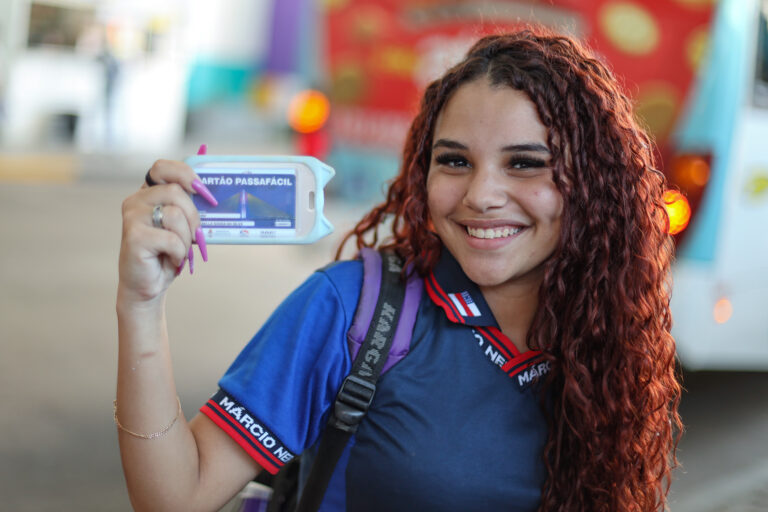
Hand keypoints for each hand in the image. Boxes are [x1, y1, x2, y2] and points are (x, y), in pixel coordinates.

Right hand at [118, 157, 216, 304]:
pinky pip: (172, 238)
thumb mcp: (181, 226)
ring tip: (178, 251)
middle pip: (176, 192)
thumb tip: (212, 196)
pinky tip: (171, 259)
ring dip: (186, 238)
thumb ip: (188, 207)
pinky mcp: (134, 235)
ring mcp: (132, 217)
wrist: (147, 285)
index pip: (162, 167)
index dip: (185, 174)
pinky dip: (179, 252)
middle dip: (193, 217)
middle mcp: (136, 201)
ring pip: (175, 215)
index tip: (202, 191)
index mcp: (148, 194)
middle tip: (193, 237)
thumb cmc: (167, 254)